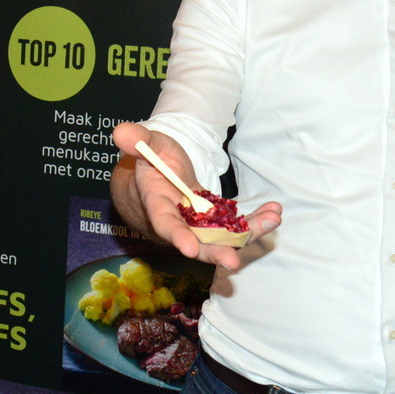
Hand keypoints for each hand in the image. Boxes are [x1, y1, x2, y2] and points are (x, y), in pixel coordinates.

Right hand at [111, 122, 280, 269]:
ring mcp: (198, 223)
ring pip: (222, 237)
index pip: (164, 221)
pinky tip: (273, 213)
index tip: (189, 249)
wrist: (158, 174)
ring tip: (272, 219)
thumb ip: (137, 139)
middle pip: (196, 241)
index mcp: (156, 201)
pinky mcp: (215, 222)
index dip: (176, 235)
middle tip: (234, 261)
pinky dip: (254, 223)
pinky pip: (235, 227)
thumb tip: (121, 133)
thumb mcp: (147, 143)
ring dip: (248, 233)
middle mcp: (178, 219)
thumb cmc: (151, 158)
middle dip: (216, 251)